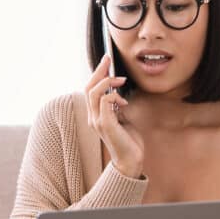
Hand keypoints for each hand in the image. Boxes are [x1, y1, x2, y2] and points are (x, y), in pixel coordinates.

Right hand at [85, 53, 144, 176]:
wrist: (131, 160)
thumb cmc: (128, 140)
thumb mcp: (121, 118)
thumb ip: (116, 106)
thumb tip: (117, 92)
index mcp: (94, 115)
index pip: (90, 89)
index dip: (97, 73)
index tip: (106, 61)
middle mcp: (92, 117)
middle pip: (89, 87)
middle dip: (99, 70)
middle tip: (109, 58)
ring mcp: (97, 121)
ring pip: (94, 92)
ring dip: (108, 82)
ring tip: (122, 80)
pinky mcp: (105, 124)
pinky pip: (105, 101)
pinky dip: (114, 96)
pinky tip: (123, 101)